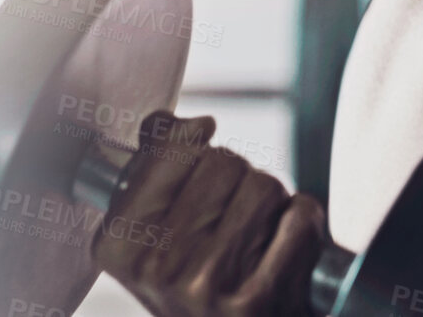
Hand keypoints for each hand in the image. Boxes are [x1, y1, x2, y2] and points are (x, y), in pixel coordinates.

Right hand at [94, 112, 329, 316]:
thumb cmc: (198, 287)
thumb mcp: (155, 235)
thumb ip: (157, 167)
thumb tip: (185, 124)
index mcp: (119, 243)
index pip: (173, 148)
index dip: (197, 156)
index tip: (198, 185)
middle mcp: (157, 265)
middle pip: (225, 162)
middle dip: (239, 183)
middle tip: (232, 225)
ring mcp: (207, 283)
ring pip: (265, 186)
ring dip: (272, 205)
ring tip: (257, 242)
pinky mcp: (258, 298)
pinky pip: (300, 217)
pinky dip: (303, 224)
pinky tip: (285, 252)